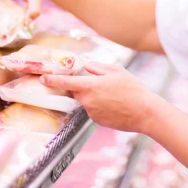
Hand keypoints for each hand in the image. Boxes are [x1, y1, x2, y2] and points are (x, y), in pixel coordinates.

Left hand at [40, 62, 157, 132]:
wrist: (144, 112)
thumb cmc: (132, 89)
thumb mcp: (117, 71)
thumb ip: (98, 67)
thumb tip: (87, 66)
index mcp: (90, 86)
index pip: (65, 82)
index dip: (52, 80)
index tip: (42, 78)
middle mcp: (87, 101)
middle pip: (76, 91)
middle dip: (81, 86)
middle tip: (97, 83)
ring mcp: (92, 113)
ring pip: (86, 101)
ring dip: (93, 96)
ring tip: (113, 95)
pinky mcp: (97, 121)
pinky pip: (93, 110)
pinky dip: (100, 106)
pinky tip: (114, 104)